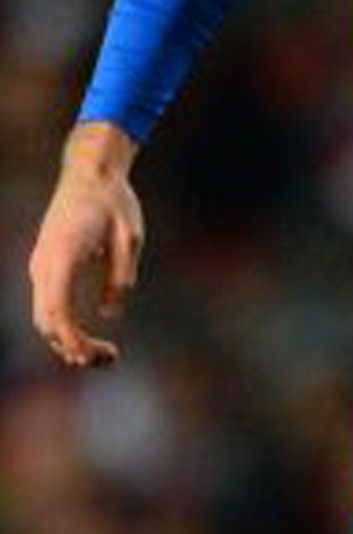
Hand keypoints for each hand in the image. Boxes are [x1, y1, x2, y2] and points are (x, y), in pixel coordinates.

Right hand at [28, 123, 143, 368]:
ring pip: (45, 318)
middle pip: (47, 321)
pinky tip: (91, 340)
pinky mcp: (47, 269)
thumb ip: (120, 275)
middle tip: (112, 359)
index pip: (56, 308)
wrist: (89, 174)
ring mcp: (41, 267)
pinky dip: (66, 328)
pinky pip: (49, 307)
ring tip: (108, 355)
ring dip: (69, 341)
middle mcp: (44, 264)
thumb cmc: (114, 203)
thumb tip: (109, 314)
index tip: (89, 357)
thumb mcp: (130, 238)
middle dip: (73, 347)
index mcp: (63, 254)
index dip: (70, 338)